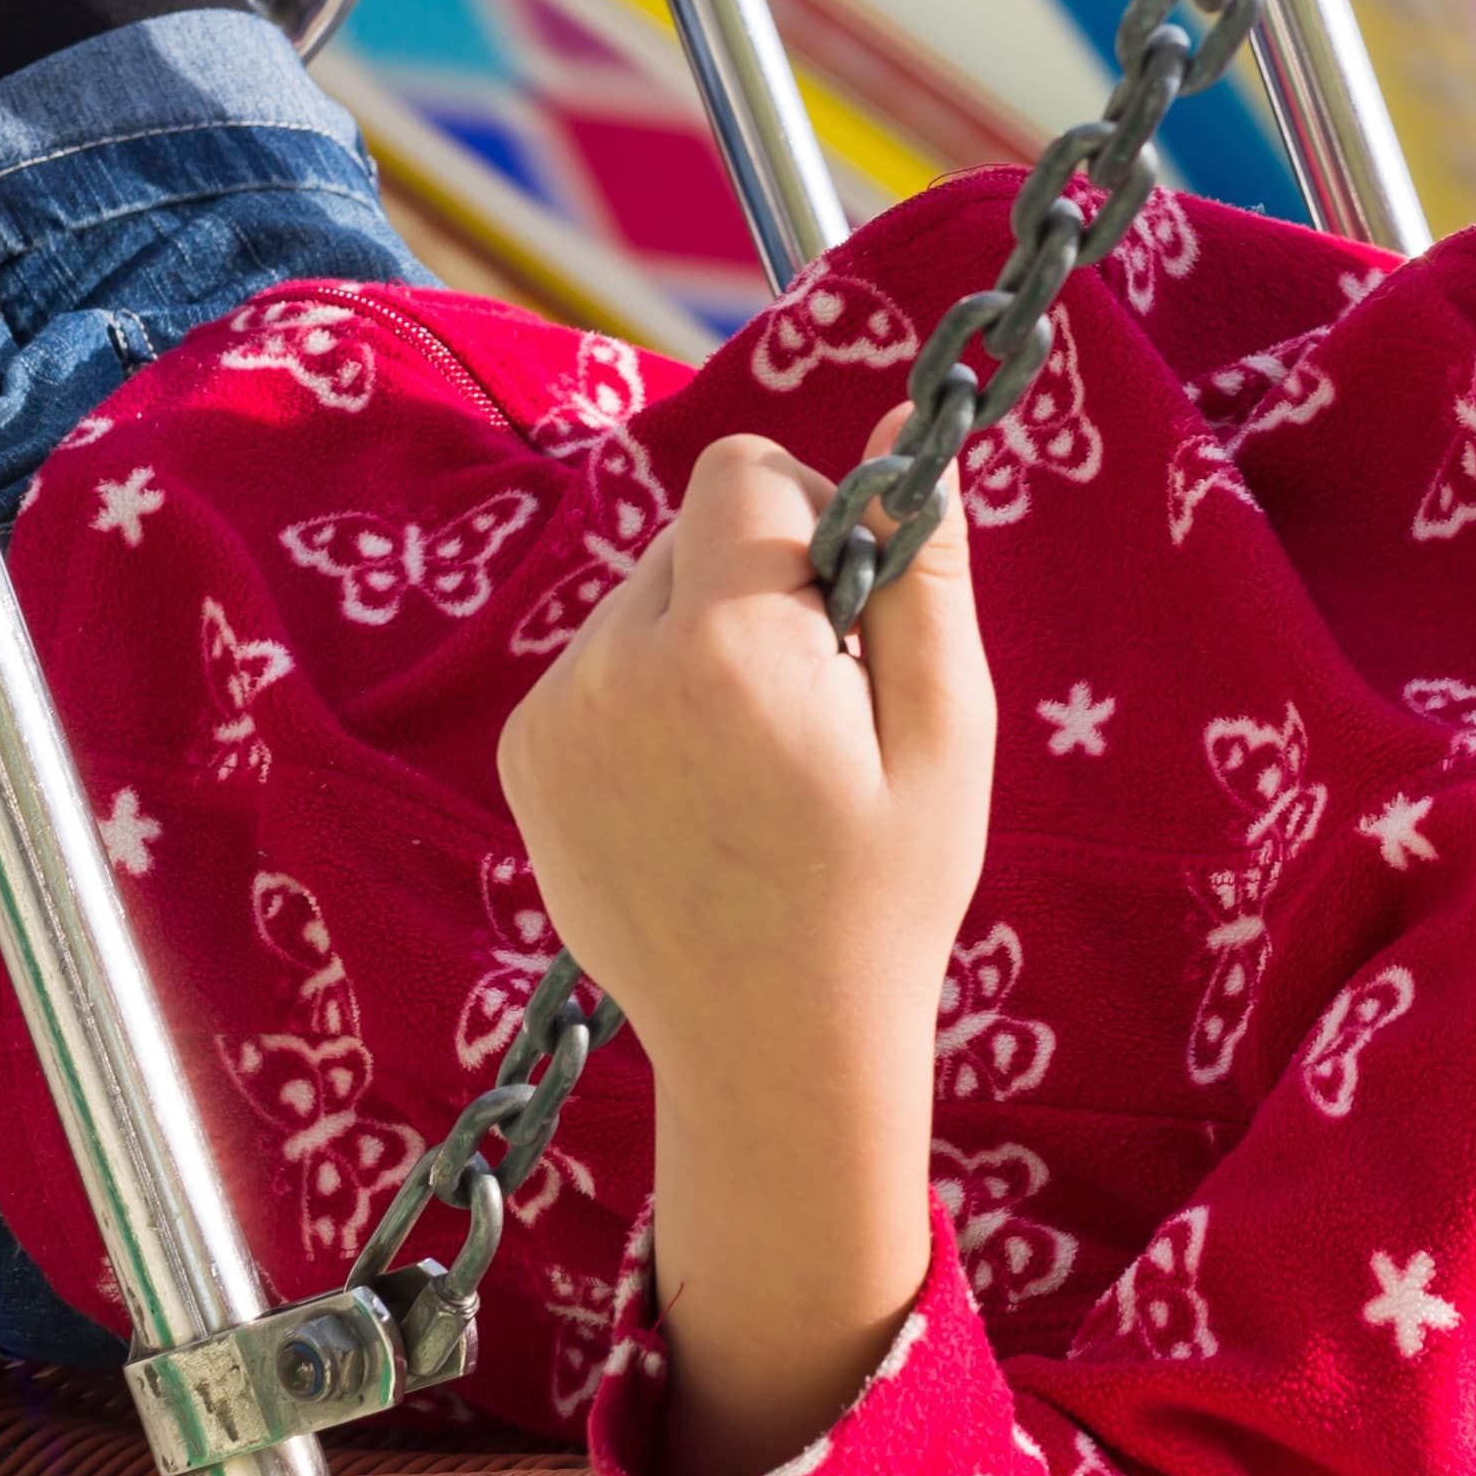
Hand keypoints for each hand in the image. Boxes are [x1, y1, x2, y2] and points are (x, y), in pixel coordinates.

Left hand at [501, 419, 993, 1475]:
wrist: (772, 1049)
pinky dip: (653, 691)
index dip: (811, 516)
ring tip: (754, 760)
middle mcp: (614, 666)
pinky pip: (602, 658)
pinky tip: (699, 788)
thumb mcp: (948, 730)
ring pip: (644, 592)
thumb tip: (904, 427)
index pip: (744, 471)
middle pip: (692, 528)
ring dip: (703, 636)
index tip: (848, 612)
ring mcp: (555, 715)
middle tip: (813, 705)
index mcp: (726, 648)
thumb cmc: (886, 889)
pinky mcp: (527, 755)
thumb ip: (919, 570)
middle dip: (758, 581)